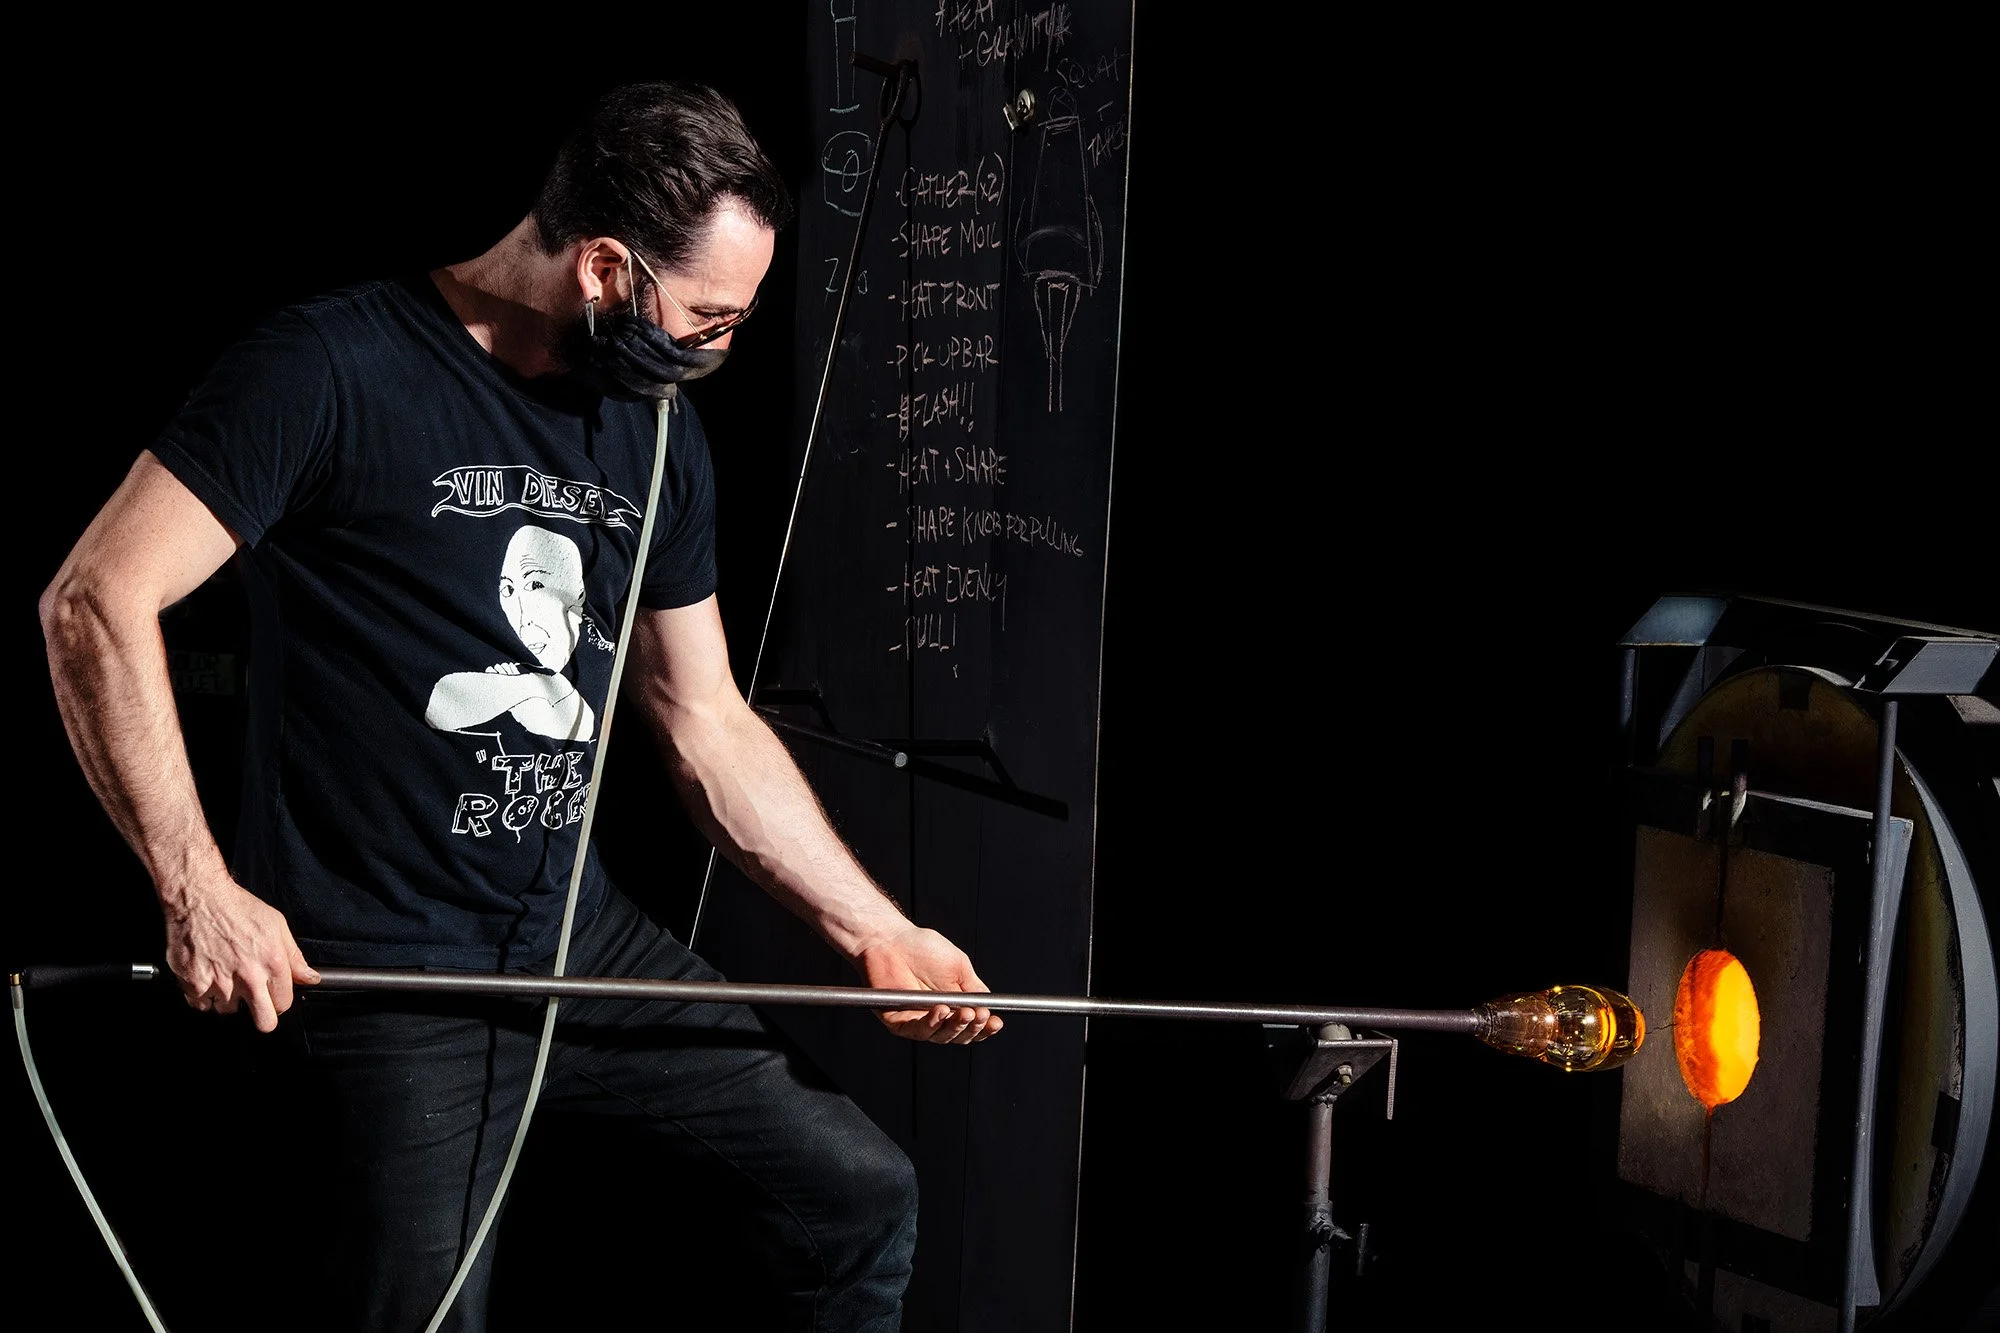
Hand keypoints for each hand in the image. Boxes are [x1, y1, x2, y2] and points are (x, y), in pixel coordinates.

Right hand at [163, 876, 318, 1032]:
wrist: (200, 898)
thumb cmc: (239, 908)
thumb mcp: (277, 925)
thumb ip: (295, 957)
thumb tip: (311, 978)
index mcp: (272, 963)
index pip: (284, 1004)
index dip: (280, 1001)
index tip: (273, 995)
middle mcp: (248, 977)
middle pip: (264, 1022)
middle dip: (262, 1016)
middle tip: (255, 1002)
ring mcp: (219, 983)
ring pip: (228, 1011)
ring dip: (228, 999)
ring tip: (226, 976)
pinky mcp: (193, 983)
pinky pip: (202, 1004)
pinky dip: (204, 994)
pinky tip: (208, 976)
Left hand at [855, 924, 1003, 1044]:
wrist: (892, 939)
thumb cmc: (922, 948)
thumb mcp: (959, 967)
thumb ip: (974, 989)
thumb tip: (991, 1005)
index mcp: (952, 1004)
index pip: (971, 1025)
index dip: (984, 1028)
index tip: (995, 1022)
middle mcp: (936, 1016)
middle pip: (958, 1036)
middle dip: (972, 1028)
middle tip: (980, 1015)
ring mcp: (917, 1020)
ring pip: (940, 1036)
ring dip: (955, 1027)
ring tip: (963, 1012)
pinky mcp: (898, 1022)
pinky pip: (917, 1030)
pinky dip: (931, 1024)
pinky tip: (941, 1011)